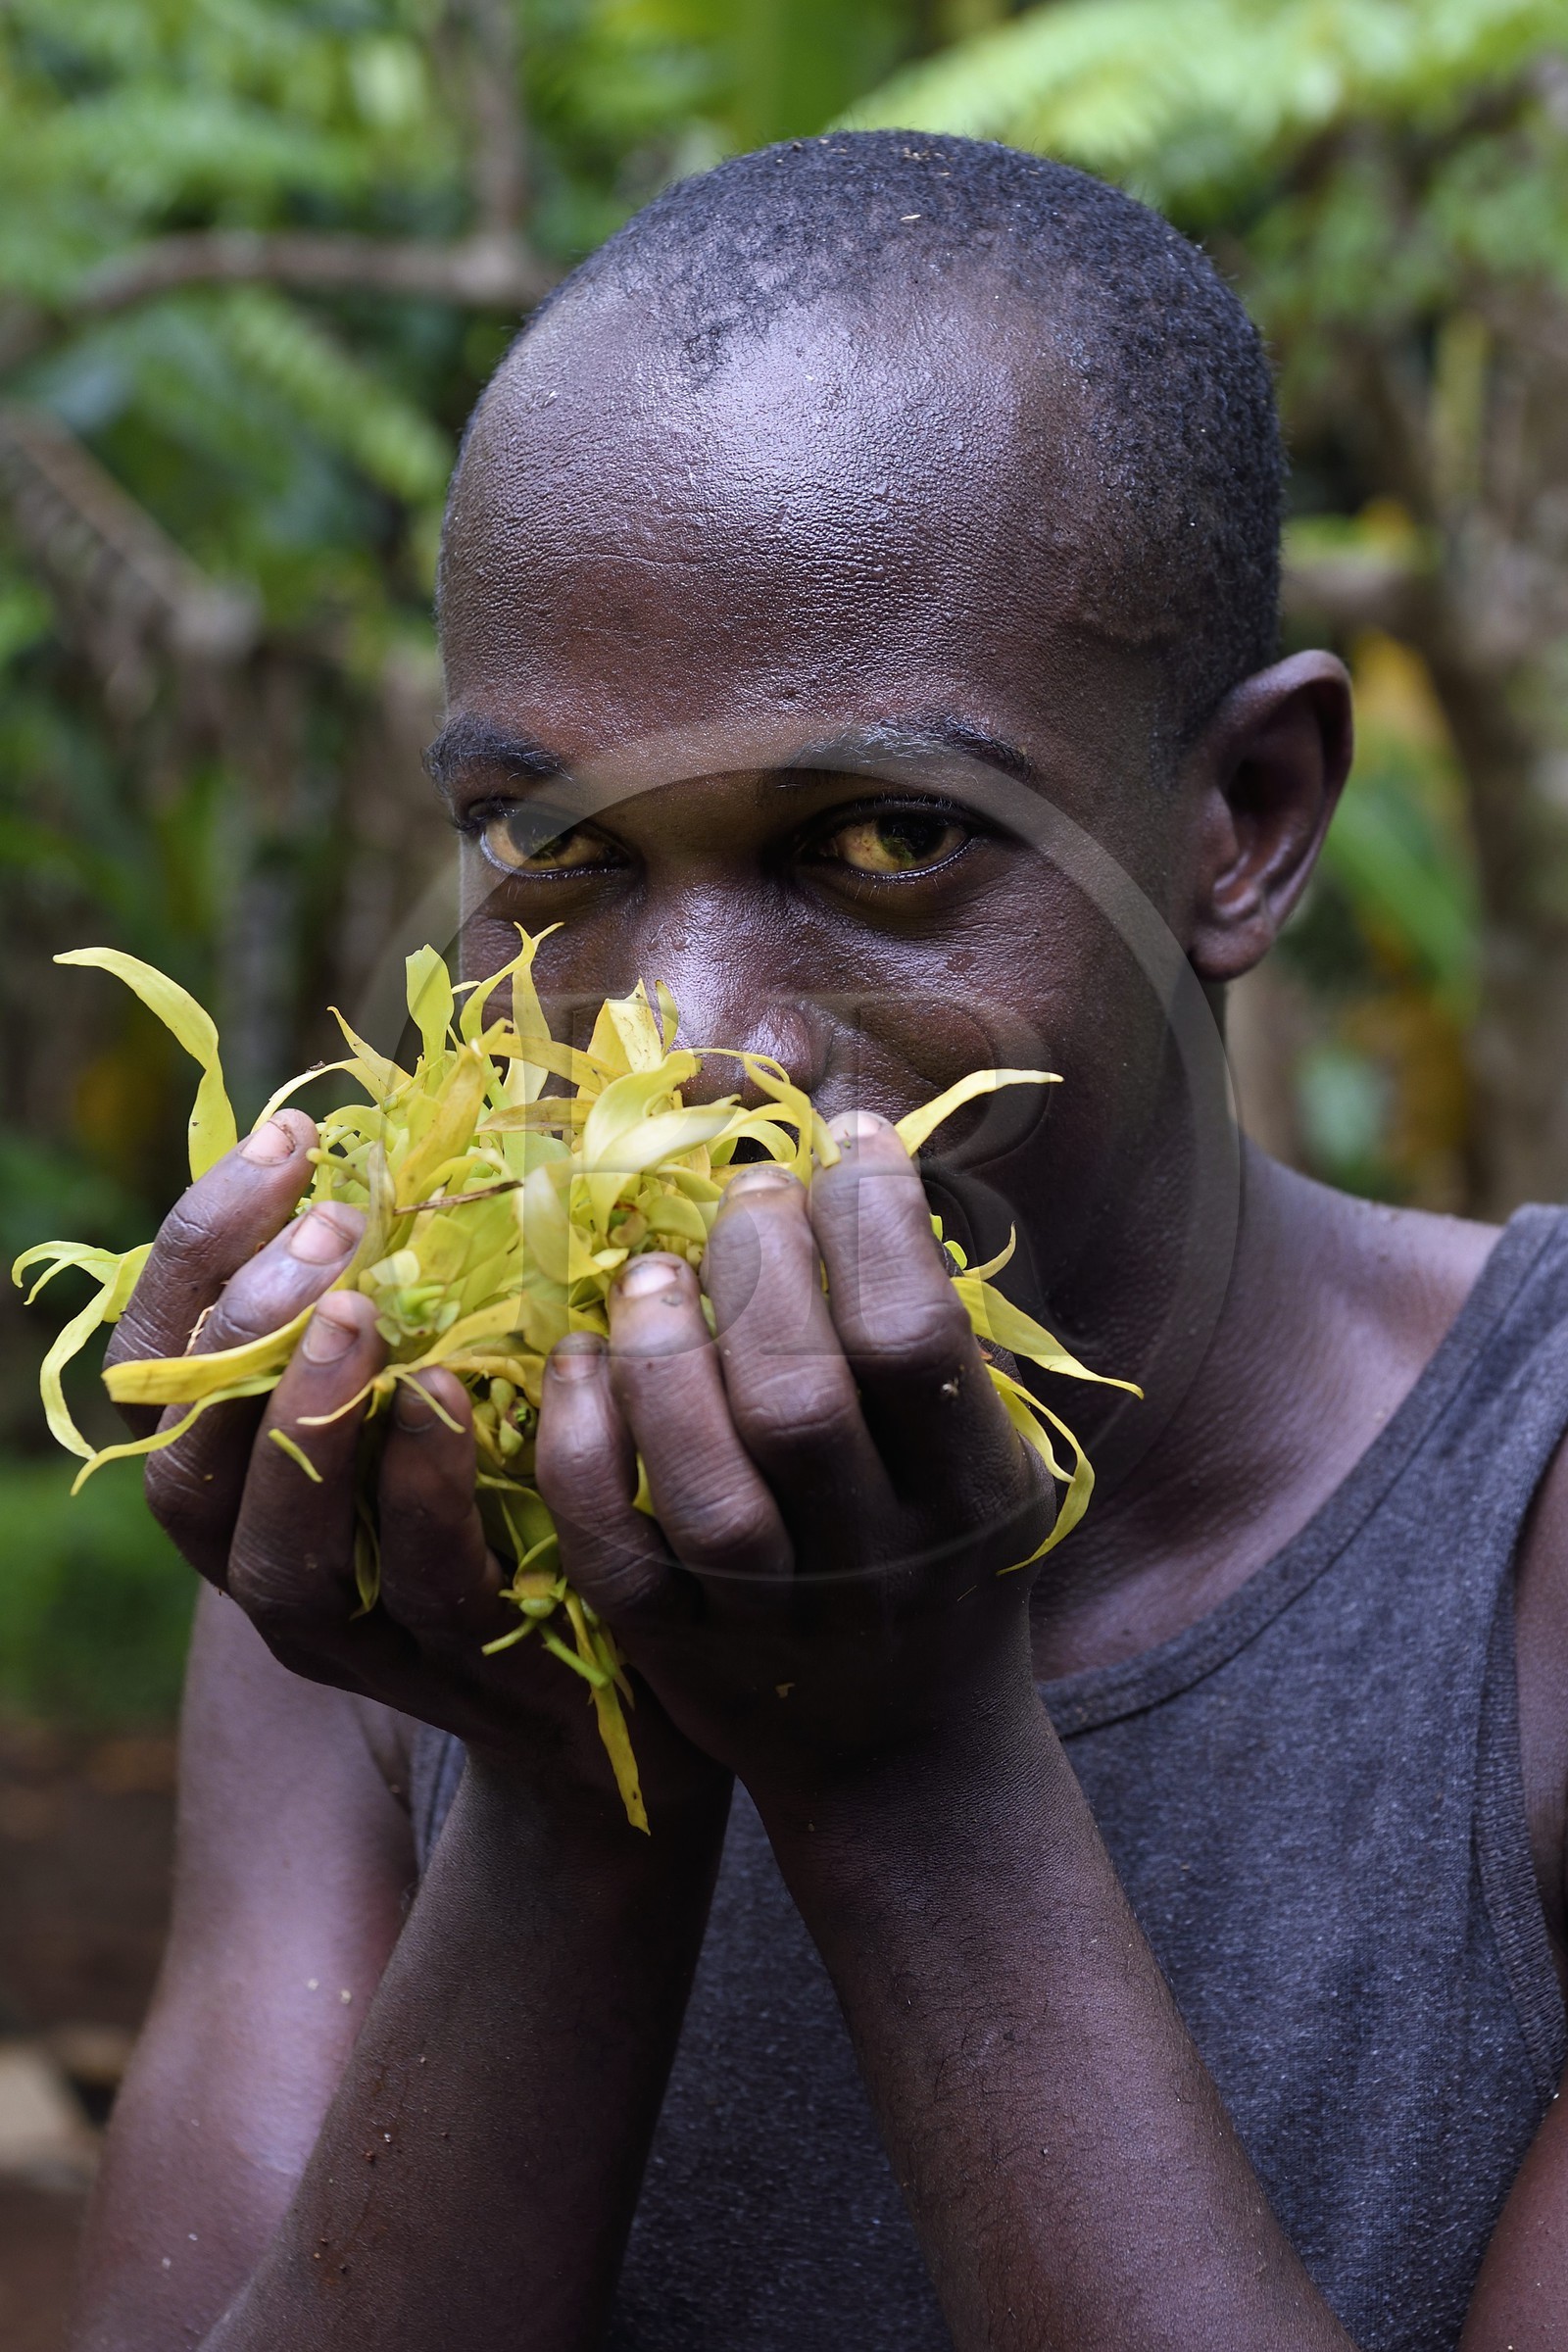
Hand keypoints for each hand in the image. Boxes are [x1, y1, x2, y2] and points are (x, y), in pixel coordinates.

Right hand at [108, 1112, 723, 1826]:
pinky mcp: (461, 1674)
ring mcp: (357, 1635)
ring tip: (359, 1309)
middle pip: (188, 1470)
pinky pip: (423, 1591)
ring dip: (309, 1418)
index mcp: (245, 1471)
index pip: (162, 1360)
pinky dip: (426, 1488)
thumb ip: (416, 1269)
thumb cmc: (528, 1471)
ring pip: (280, 1556)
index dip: (203, 1246)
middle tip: (325, 1230)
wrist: (629, 1662)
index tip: (291, 1137)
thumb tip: (445, 1091)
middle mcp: (268, 1561)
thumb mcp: (454, 1358)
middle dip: (239, 1335)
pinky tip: (458, 1394)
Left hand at [534, 1112, 1055, 1821]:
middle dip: (763, 1267)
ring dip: (668, 1349)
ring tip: (655, 1265)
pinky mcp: (675, 1651)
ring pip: (706, 1482)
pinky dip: (585, 1440)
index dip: (872, 1218)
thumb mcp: (987, 1457)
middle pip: (801, 1401)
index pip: (916, 1338)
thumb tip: (864, 1166)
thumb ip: (938, 1338)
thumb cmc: (944, 1557)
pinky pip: (612, 1544)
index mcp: (976, 1500)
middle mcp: (879, 1566)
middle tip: (746, 1191)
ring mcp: (770, 1619)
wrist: (901, 1754)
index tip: (843, 1140)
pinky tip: (581, 1357)